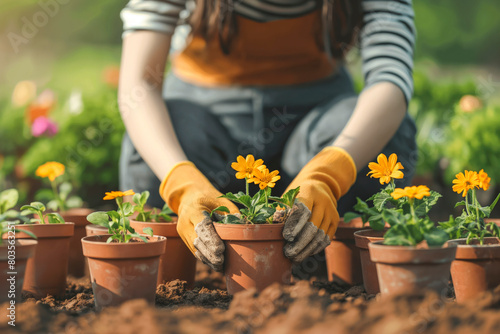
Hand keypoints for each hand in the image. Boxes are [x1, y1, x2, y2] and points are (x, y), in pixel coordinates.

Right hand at [160, 162, 237, 271]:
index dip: (211, 239)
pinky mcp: (185, 239)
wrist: (188, 196)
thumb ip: (231, 212)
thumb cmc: (208, 197)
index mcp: (193, 209)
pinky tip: (215, 265)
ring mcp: (183, 232)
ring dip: (207, 259)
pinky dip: (205, 258)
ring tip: (220, 267)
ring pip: (194, 249)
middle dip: (209, 253)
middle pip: (196, 241)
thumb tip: (243, 226)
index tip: (221, 249)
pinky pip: (194, 250)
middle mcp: (185, 222)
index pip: (201, 226)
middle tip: (221, 262)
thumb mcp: (221, 200)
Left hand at [282, 147, 356, 261]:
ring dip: (307, 249)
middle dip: (300, 242)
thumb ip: (282, 210)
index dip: (295, 225)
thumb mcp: (289, 196)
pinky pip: (327, 238)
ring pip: (320, 235)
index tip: (286, 237)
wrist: (320, 186)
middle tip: (288, 252)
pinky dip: (316, 248)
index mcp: (309, 192)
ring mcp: (331, 211)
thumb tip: (273, 225)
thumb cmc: (298, 195)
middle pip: (313, 225)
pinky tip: (306, 253)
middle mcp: (323, 201)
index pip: (303, 210)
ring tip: (295, 257)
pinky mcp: (336, 220)